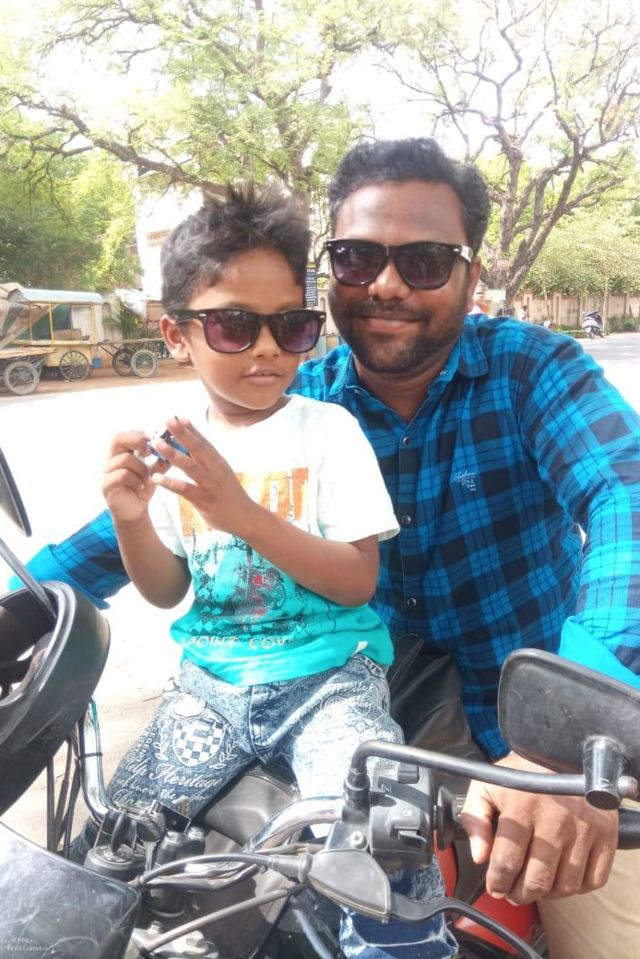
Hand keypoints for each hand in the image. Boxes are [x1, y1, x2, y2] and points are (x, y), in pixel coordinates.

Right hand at [102, 430, 164, 526]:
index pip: (124, 435)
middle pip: (118, 439)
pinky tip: (141, 486)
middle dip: (137, 441)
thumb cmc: (141, 488)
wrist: (134, 512)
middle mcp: (111, 459)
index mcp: (120, 453)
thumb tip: (177, 446)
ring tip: (148, 479)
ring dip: (141, 468)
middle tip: (150, 451)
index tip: (153, 438)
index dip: (138, 434)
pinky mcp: (107, 485)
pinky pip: (122, 475)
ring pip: (125, 459)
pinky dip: (136, 479)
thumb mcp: (154, 472)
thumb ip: (162, 459)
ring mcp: (107, 472)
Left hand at [151, 417, 254, 535]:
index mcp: (219, 462)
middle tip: (168, 420)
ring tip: (158, 444)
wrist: (246, 518)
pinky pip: (185, 490)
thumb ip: (206, 462)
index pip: (204, 442)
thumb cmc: (229, 495)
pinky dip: (170, 483)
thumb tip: (191, 446)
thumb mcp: (220, 474)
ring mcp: (210, 485)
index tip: (178, 416)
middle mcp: (216, 470)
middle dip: (182, 433)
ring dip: (173, 454)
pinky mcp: (204, 500)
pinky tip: (156, 478)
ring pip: (190, 466)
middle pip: (198, 448)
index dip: (191, 429)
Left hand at [461, 751, 617, 903]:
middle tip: (513, 892)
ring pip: (565, 886)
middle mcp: (555, 820)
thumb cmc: (522, 773)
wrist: (562, 753)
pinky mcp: (605, 833)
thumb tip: (479, 856)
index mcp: (522, 806)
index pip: (506, 862)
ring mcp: (583, 828)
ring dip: (547, 894)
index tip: (495, 887)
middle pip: (537, 880)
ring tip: (535, 884)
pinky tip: (562, 875)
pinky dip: (577, 887)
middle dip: (519, 894)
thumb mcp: (487, 785)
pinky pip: (593, 879)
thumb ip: (475, 818)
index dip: (497, 882)